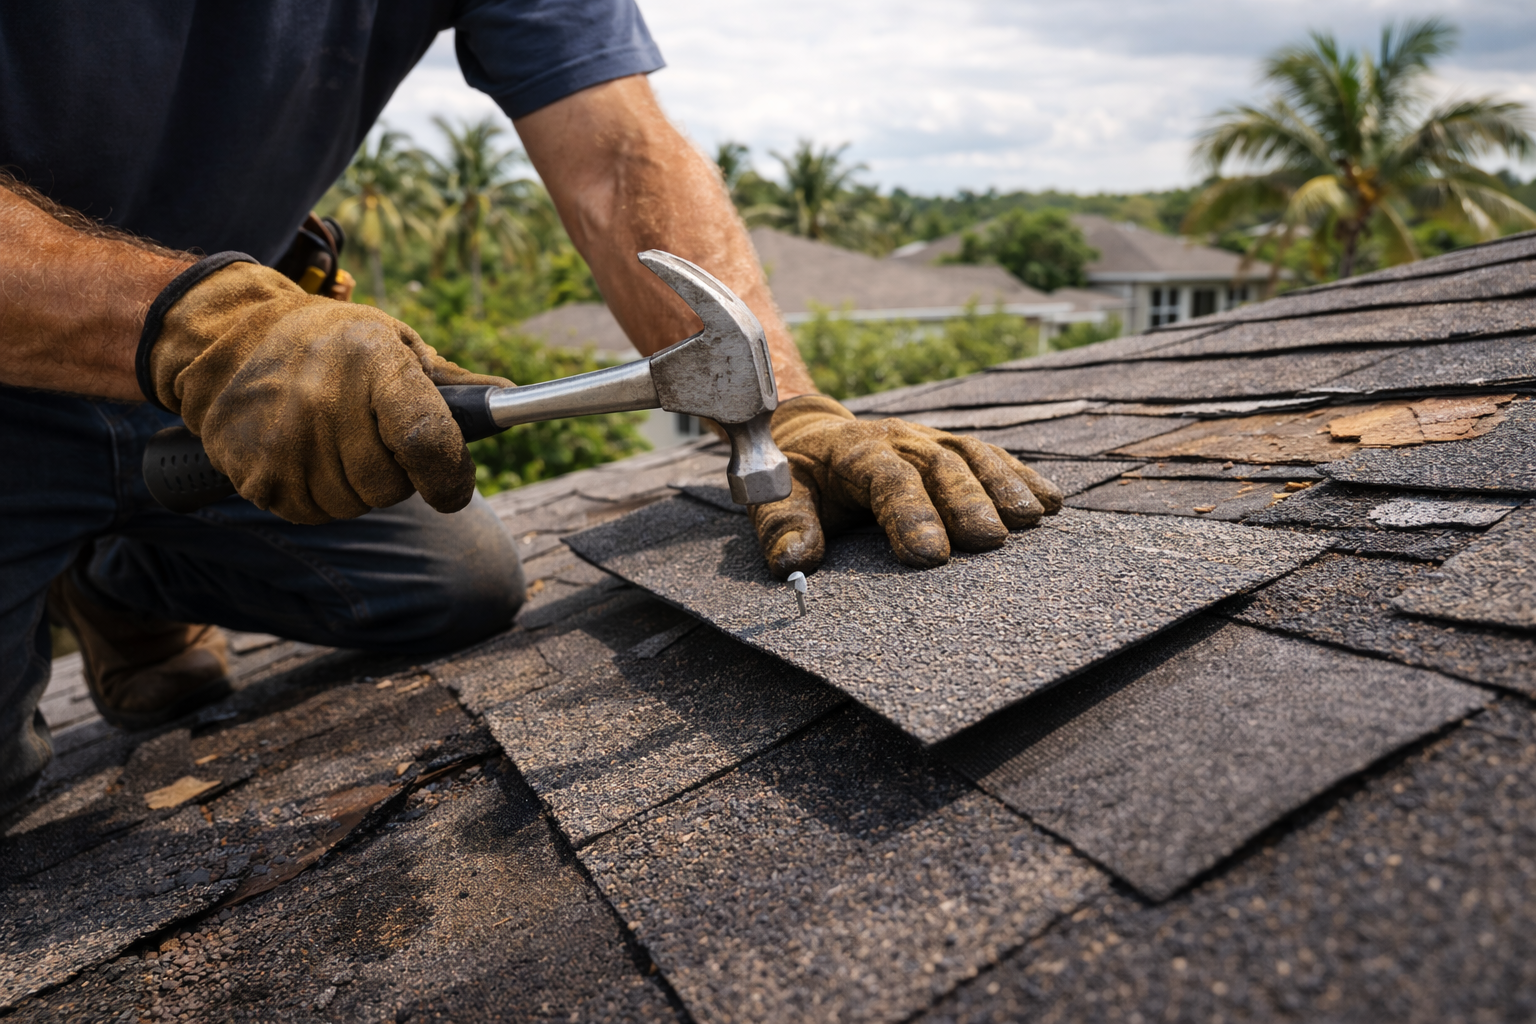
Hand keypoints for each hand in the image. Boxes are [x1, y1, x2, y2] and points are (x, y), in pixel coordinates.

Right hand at [147, 260, 509, 523]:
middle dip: (397, 473)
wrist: (225, 343)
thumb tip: (507, 398)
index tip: (452, 487)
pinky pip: (315, 513)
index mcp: (373, 363)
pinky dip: (319, 494)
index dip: (450, 476)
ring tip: (334, 440)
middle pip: (392, 487)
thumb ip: (448, 382)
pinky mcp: (258, 478)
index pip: (427, 442)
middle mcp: (327, 404)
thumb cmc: (328, 342)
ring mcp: (288, 445)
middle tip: (373, 437)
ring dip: (357, 486)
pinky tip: (305, 454)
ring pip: (355, 505)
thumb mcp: (391, 341)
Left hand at [750, 395, 1062, 576]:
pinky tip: (1050, 503)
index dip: (909, 513)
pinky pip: (991, 456)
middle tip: (989, 541)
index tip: (929, 556)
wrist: (813, 436)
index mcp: (853, 450)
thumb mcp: (776, 495)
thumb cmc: (798, 477)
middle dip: (966, 501)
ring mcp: (930, 439)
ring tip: (1031, 519)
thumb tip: (795, 562)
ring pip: (972, 455)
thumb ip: (783, 525)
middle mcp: (898, 438)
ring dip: (1004, 485)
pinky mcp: (952, 448)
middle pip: (938, 464)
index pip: (886, 477)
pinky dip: (1022, 476)